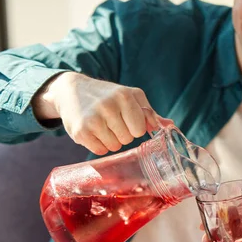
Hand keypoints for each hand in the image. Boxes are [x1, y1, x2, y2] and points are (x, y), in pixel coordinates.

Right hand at [36, 72, 161, 154]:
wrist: (72, 91)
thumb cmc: (107, 95)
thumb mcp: (130, 96)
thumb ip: (149, 113)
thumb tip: (170, 126)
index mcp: (124, 96)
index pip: (140, 129)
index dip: (134, 127)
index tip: (126, 119)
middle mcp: (108, 106)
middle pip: (127, 139)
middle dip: (122, 133)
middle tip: (111, 121)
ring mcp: (93, 119)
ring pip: (114, 146)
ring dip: (110, 140)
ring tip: (101, 126)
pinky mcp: (80, 132)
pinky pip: (100, 150)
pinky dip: (98, 145)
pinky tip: (92, 131)